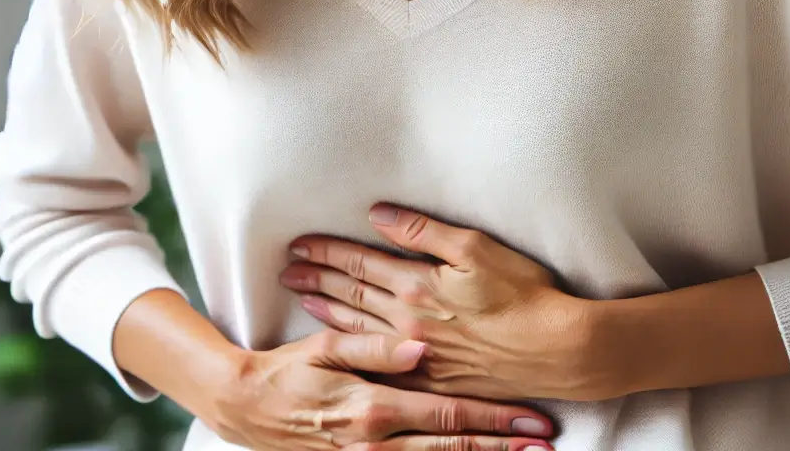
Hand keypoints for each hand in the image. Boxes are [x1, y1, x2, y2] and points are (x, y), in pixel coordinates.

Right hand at [212, 330, 557, 450]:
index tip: (531, 419)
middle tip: (543, 443)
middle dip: (501, 447)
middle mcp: (376, 443)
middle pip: (452, 449)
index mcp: (374, 406)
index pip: (448, 416)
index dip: (493, 420)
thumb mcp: (325, 349)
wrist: (245, 409)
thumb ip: (375, 348)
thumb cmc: (287, 371)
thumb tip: (420, 347)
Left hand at [280, 204, 608, 402]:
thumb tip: (379, 214)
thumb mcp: (474, 247)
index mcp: (418, 287)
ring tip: (302, 297)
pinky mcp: (434, 381)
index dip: (328, 250)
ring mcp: (419, 356)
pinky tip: (342, 344)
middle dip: (317, 278)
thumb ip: (421, 231)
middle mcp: (409, 324)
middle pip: (352, 295)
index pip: (360, 262)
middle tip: (287, 269)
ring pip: (358, 329)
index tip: (300, 243)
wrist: (559, 350)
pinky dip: (354, 349)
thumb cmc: (524, 293)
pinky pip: (380, 364)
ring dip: (328, 310)